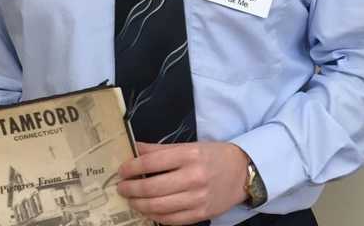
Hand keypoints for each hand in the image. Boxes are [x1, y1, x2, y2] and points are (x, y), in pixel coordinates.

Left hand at [116, 140, 248, 224]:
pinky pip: (170, 220)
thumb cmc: (213, 156)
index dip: (132, 167)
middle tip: (121, 187)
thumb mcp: (189, 146)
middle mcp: (193, 177)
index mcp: (189, 155)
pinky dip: (155, 216)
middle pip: (152, 187)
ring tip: (131, 199)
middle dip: (131, 188)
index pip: (152, 162)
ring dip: (139, 204)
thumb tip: (135, 149)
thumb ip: (161, 149)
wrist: (242, 173)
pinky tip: (147, 210)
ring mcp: (196, 199)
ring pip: (158, 206)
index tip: (122, 170)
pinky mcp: (200, 215)